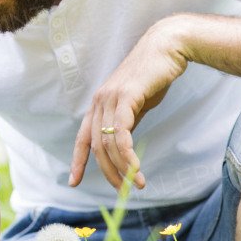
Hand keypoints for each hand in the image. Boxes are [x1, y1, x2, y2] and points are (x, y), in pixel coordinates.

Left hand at [70, 19, 189, 190]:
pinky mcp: (126, 97)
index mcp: (99, 104)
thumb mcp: (137, 103)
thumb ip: (126, 121)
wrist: (167, 48)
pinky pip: (121, 133)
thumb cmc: (154, 75)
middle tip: (121, 192)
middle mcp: (99, 102)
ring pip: (109, 143)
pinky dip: (127, 154)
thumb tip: (122, 143)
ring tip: (136, 185)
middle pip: (96, 146)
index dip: (77, 161)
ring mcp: (110, 98)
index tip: (73, 181)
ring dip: (122, 169)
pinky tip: (136, 168)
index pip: (83, 137)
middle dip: (108, 172)